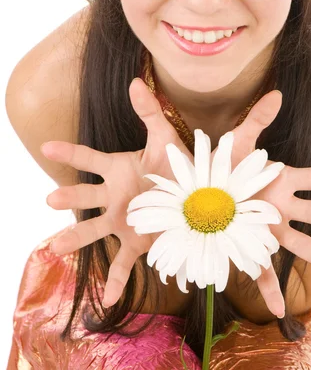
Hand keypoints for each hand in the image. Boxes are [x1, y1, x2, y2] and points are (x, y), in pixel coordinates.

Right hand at [42, 77, 196, 306]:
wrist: (196, 193)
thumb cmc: (176, 165)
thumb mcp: (165, 138)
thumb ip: (149, 112)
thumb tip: (135, 81)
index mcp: (119, 169)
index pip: (89, 159)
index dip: (69, 153)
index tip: (46, 146)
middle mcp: (115, 196)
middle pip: (87, 197)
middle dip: (70, 198)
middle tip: (53, 200)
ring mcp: (123, 221)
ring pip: (95, 230)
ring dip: (76, 239)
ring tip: (55, 248)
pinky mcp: (138, 242)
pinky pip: (125, 263)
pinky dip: (117, 280)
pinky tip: (109, 298)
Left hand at [228, 89, 310, 317]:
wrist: (191, 187)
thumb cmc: (217, 164)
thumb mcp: (237, 141)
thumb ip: (257, 120)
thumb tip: (277, 93)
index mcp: (277, 180)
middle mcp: (276, 205)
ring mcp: (263, 227)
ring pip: (295, 243)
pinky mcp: (246, 244)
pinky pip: (260, 269)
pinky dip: (269, 290)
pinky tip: (278, 312)